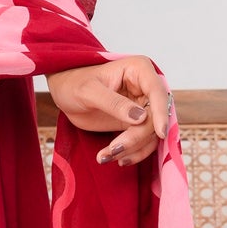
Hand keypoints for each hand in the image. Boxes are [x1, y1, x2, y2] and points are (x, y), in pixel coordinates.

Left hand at [46, 57, 169, 165]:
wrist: (64, 93)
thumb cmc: (73, 83)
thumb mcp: (88, 91)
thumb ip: (114, 103)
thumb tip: (141, 117)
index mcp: (139, 70)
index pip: (158, 92)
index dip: (162, 112)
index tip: (160, 133)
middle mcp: (146, 88)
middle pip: (156, 117)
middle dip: (137, 137)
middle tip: (113, 149)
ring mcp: (143, 107)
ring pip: (151, 133)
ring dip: (133, 148)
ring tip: (107, 156)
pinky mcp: (136, 124)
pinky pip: (143, 141)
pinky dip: (131, 152)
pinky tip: (114, 157)